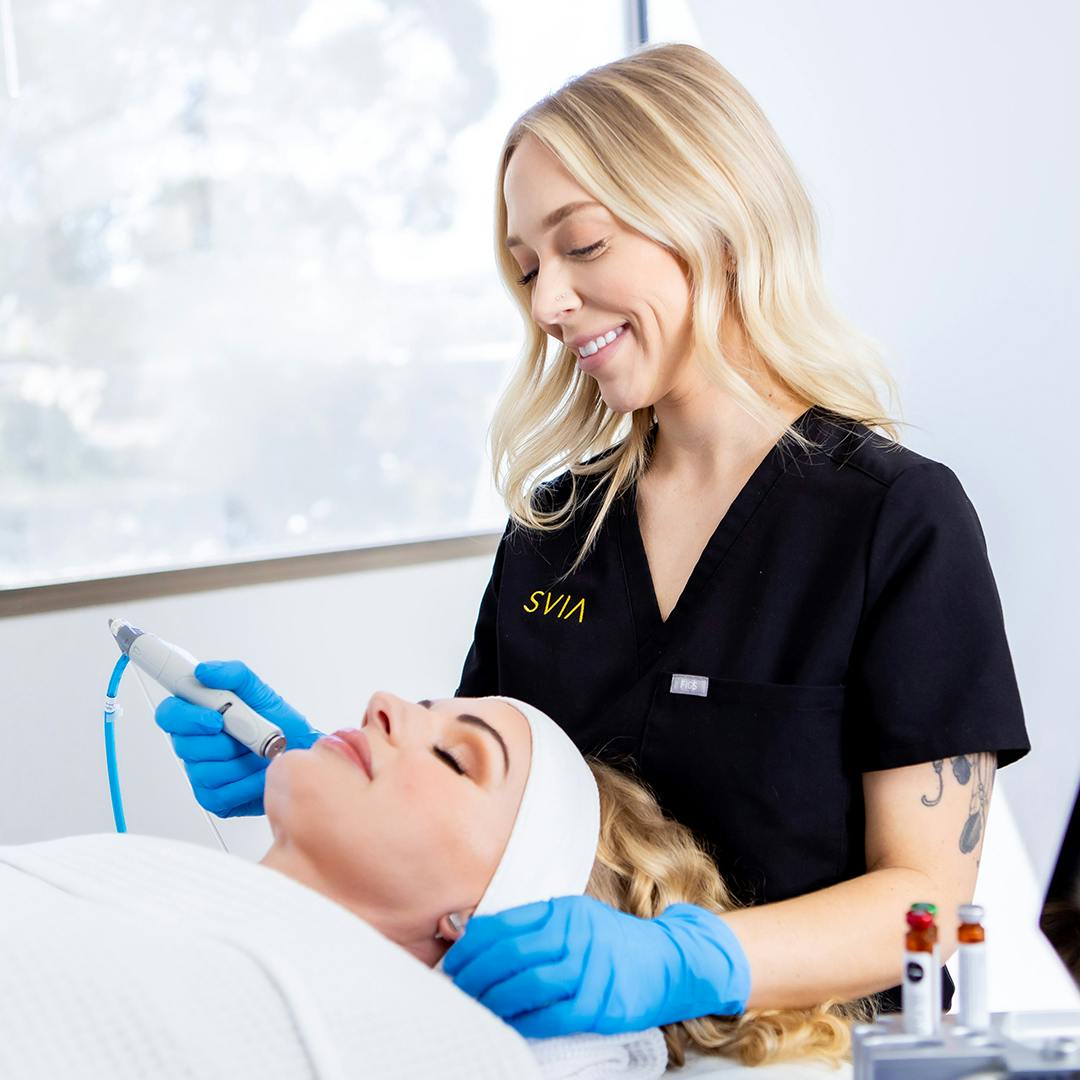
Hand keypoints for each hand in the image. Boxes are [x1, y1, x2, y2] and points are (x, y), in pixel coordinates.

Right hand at [154, 660, 320, 817]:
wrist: (304, 756)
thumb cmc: (282, 725)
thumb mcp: (262, 692)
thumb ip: (234, 675)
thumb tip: (204, 671)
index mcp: (199, 716)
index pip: (169, 713)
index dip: (185, 716)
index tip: (215, 717)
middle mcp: (195, 745)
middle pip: (183, 744)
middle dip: (221, 740)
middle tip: (247, 735)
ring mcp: (202, 773)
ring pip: (202, 770)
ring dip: (237, 761)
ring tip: (259, 753)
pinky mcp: (214, 798)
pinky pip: (219, 793)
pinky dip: (245, 782)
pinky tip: (259, 774)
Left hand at [441, 895, 750, 1037]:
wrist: (668, 962)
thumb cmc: (612, 943)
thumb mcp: (575, 919)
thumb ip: (535, 926)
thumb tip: (478, 939)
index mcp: (564, 910)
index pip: (505, 925)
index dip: (472, 946)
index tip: (453, 960)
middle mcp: (576, 935)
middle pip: (510, 955)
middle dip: (474, 974)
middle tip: (455, 988)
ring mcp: (589, 970)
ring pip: (526, 985)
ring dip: (492, 999)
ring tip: (474, 1006)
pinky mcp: (598, 1004)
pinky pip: (550, 1015)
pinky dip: (522, 1021)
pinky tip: (506, 1023)